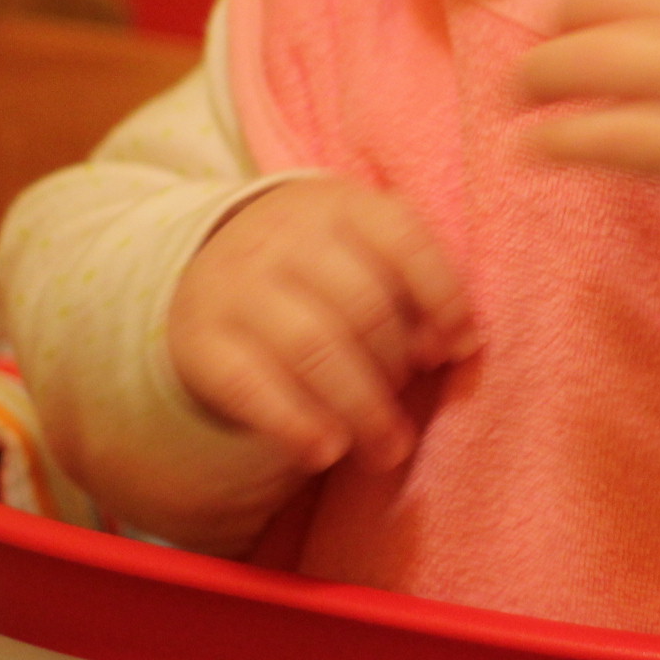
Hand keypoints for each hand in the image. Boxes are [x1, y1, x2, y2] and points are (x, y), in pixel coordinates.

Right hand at [168, 178, 474, 479]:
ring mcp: (236, 284)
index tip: (459, 350)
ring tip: (385, 451)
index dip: (442, 298)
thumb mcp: (366, 255)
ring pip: (312, 348)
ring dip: (360, 409)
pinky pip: (249, 386)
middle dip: (397, 370)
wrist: (214, 265)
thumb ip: (415, 292)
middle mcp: (283, 236)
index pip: (404, 241)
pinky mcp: (199, 337)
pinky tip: (325, 453)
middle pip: (361, 306)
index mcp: (340, 206)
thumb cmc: (320, 269)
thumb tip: (455, 346)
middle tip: (407, 417)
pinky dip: (294, 424)